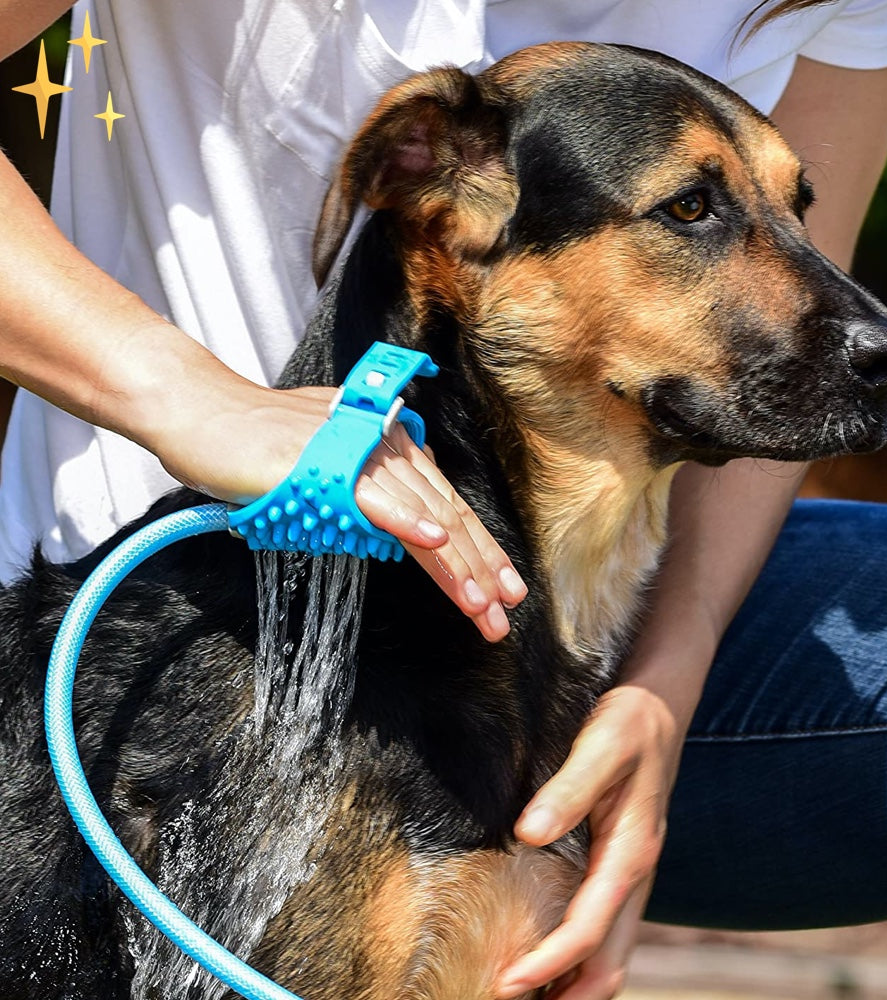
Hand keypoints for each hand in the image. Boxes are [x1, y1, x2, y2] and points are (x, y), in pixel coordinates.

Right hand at [155, 382, 526, 642]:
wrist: (204, 412)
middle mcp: (388, 449)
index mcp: (393, 451)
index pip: (449, 508)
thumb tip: (397, 521)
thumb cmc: (258, 443)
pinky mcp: (327, 466)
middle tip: (503, 616)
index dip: (481, 553)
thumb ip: (369, 489)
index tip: (502, 593)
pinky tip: (435, 544)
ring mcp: (360, 455)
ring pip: (422, 516)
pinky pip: (376, 498)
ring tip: (482, 607)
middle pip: (448, 517)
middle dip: (482, 571)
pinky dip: (408, 521)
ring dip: (457, 566)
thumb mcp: (329, 465)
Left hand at [496, 685, 680, 999]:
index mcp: (632, 851)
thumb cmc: (631, 721)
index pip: (590, 927)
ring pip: (612, 948)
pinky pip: (605, 923)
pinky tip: (551, 955)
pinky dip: (581, 952)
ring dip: (578, 981)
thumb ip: (569, 788)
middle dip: (571, 995)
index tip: (507, 982)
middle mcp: (635, 870)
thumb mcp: (603, 744)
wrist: (662, 703)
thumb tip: (529, 831)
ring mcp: (630, 869)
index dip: (550, 962)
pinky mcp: (620, 860)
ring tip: (531, 995)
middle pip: (610, 959)